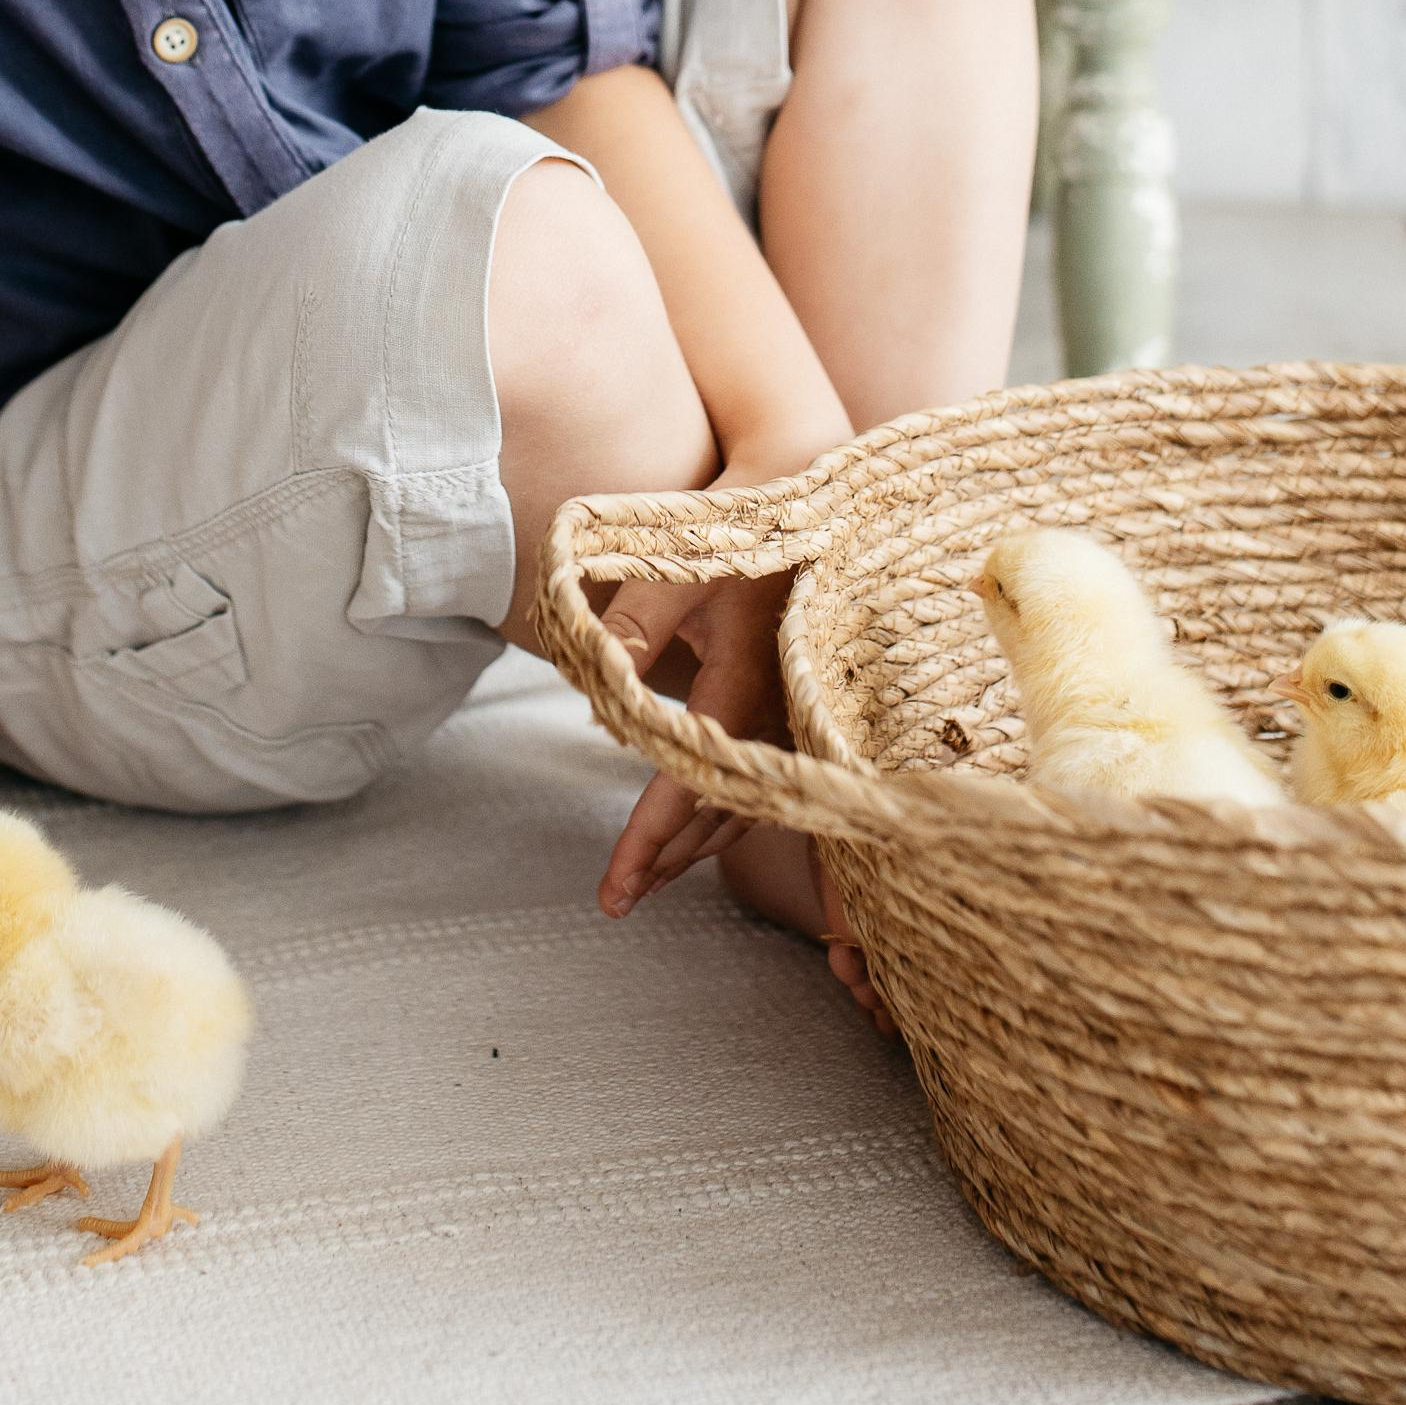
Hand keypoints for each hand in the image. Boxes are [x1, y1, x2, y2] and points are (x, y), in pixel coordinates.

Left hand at [596, 566, 790, 918]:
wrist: (806, 502)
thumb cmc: (731, 532)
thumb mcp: (672, 572)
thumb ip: (630, 630)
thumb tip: (599, 701)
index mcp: (744, 684)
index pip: (686, 786)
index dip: (646, 841)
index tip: (613, 888)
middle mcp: (777, 716)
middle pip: (716, 815)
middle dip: (664, 861)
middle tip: (617, 901)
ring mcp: (795, 719)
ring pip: (744, 809)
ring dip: (693, 849)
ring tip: (647, 880)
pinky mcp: (799, 714)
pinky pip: (763, 787)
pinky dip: (724, 818)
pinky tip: (696, 833)